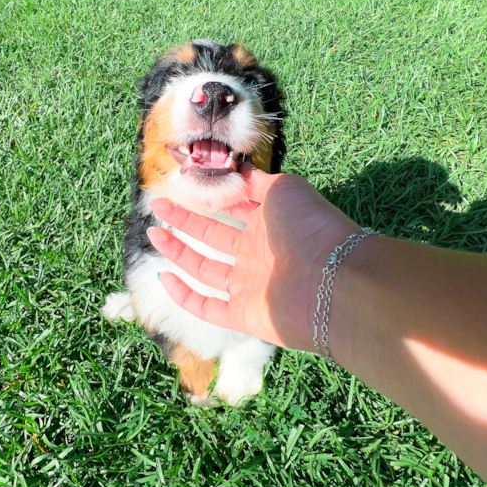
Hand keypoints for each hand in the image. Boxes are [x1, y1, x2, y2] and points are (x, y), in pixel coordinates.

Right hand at [147, 164, 358, 351]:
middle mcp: (258, 255)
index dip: (209, 199)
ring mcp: (250, 286)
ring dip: (179, 253)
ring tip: (153, 235)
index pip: (234, 210)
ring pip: (205, 270)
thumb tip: (236, 171)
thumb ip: (258, 182)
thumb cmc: (311, 227)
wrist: (334, 279)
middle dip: (185, 222)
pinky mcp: (243, 315)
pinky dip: (185, 296)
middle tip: (158, 207)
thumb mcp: (284, 189)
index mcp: (269, 224)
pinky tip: (166, 278)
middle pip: (214, 237)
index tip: (185, 187)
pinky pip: (208, 307)